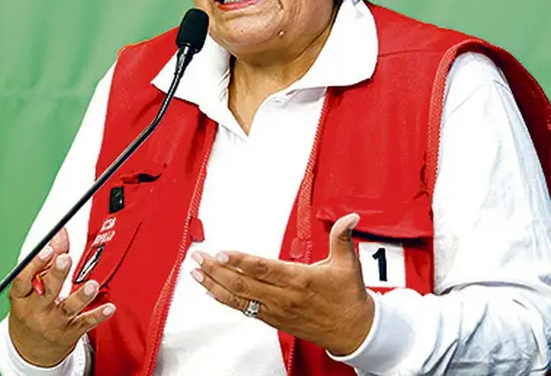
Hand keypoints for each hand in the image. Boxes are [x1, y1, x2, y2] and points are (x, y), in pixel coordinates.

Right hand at [8, 228, 115, 366]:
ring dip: (80, 297)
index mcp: (22, 297)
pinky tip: (109, 307)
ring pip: (67, 309)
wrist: (30, 351)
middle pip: (47, 291)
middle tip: (66, 259)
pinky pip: (85, 323)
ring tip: (91, 285)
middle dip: (56, 274)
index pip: (23, 280)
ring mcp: (53, 323)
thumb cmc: (32, 309)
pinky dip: (98, 315)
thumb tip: (60, 232)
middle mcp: (35, 311)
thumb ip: (47, 260)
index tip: (47, 250)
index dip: (34, 264)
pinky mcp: (69, 333)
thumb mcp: (31, 287)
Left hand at [191, 213, 373, 355]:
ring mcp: (276, 311)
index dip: (240, 261)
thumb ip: (342, 237)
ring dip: (214, 284)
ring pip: (238, 298)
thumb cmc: (348, 298)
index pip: (263, 269)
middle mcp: (284, 297)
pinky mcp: (273, 319)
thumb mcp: (348, 264)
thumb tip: (349, 217)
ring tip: (196, 272)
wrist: (353, 332)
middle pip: (243, 283)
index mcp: (299, 280)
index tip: (222, 253)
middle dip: (216, 270)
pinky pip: (243, 309)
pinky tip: (212, 290)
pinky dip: (225, 299)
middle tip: (199, 257)